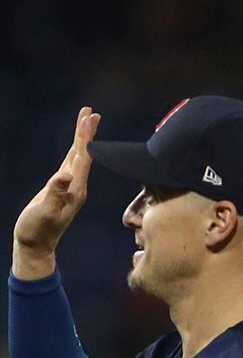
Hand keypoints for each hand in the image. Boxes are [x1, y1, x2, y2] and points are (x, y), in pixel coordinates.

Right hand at [13, 109, 97, 279]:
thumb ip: (55, 193)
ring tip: (87, 122)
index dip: (86, 137)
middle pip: (84, 154)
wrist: (36, 246)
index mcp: (76, 189)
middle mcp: (77, 187)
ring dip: (82, 139)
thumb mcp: (44, 211)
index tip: (90, 118)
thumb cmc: (37, 230)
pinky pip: (70, 165)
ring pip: (78, 158)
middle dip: (86, 132)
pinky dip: (74, 152)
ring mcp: (70, 188)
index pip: (84, 158)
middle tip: (91, 112)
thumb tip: (67, 175)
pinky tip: (77, 148)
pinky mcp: (61, 190)